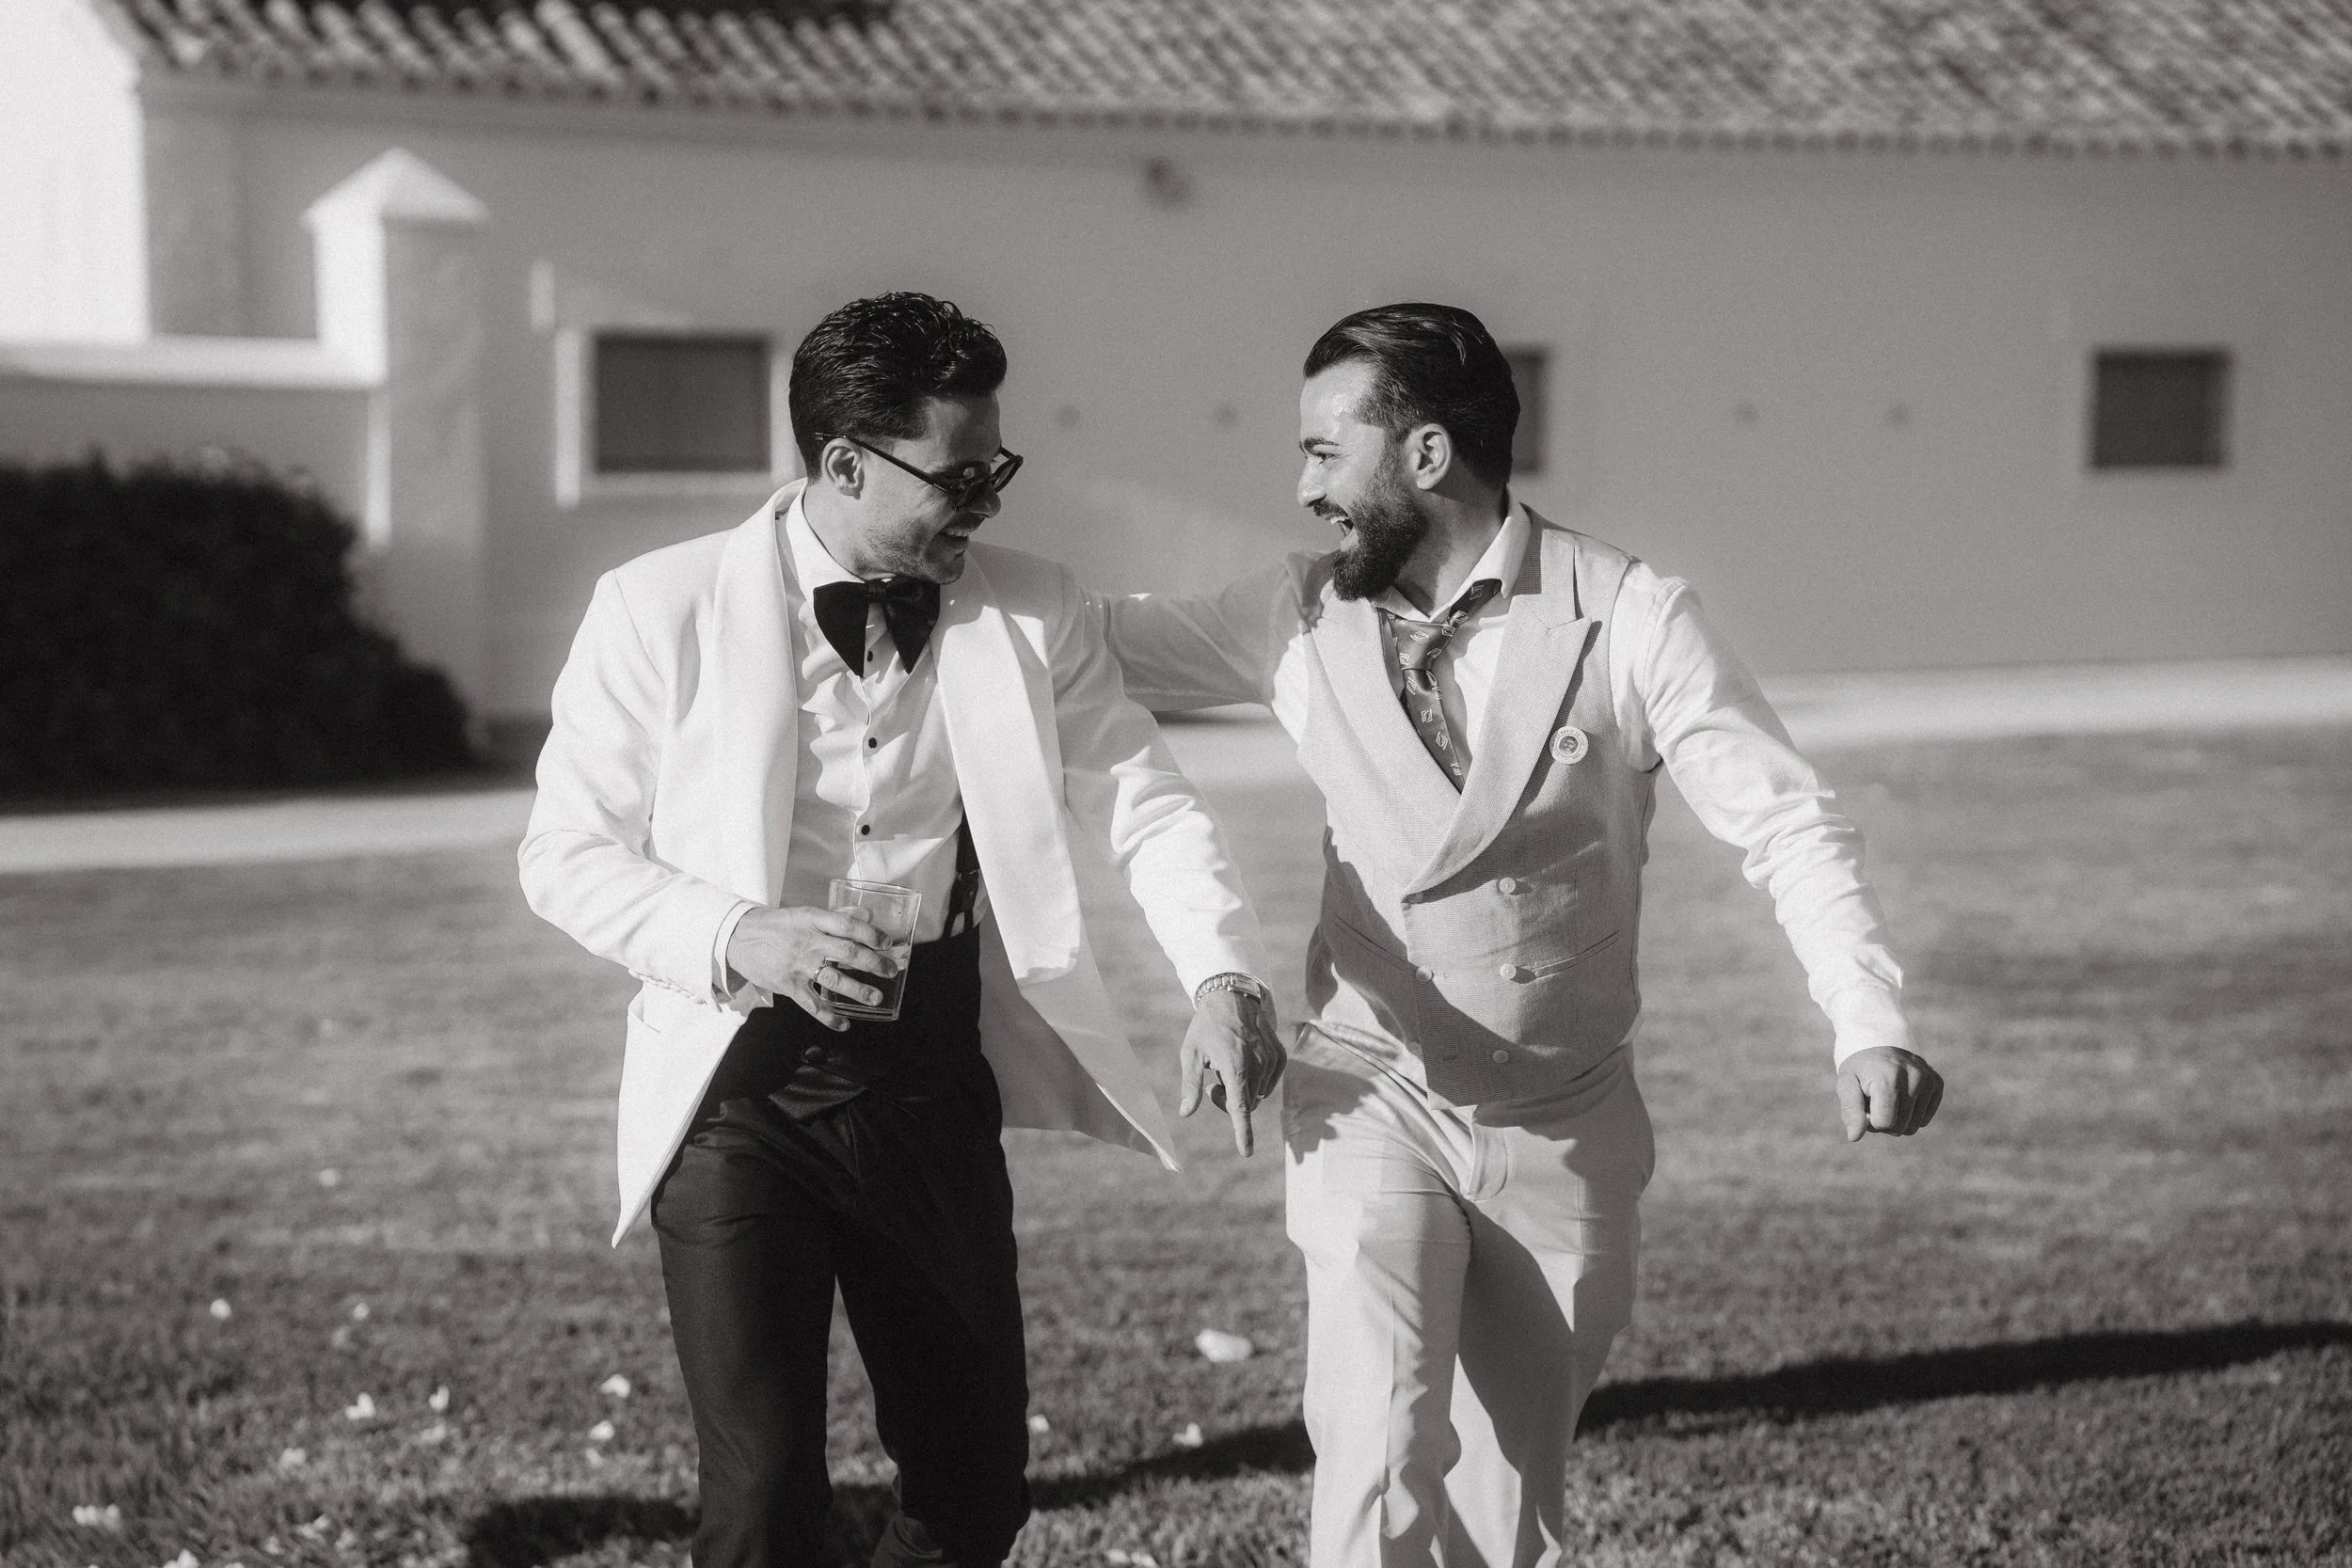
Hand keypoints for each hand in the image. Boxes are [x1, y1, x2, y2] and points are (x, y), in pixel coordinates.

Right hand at [725, 905, 904, 1031]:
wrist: (738, 937)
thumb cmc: (778, 925)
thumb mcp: (805, 914)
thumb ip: (837, 916)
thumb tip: (868, 915)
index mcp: (813, 920)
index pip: (847, 925)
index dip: (871, 934)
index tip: (887, 943)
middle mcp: (808, 942)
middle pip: (847, 952)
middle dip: (873, 963)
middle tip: (891, 970)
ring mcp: (798, 965)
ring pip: (833, 979)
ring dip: (857, 990)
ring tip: (875, 998)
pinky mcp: (788, 985)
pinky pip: (811, 1004)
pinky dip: (828, 1016)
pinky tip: (844, 1024)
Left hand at [1178, 987, 1286, 1155]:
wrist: (1232, 997)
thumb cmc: (1206, 1026)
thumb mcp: (1191, 1054)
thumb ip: (1190, 1086)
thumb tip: (1185, 1112)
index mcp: (1234, 1066)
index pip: (1239, 1107)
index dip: (1243, 1132)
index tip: (1246, 1152)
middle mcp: (1257, 1064)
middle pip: (1246, 1105)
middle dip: (1229, 1102)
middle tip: (1213, 1082)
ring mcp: (1271, 1060)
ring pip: (1258, 1095)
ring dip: (1243, 1090)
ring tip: (1228, 1065)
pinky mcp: (1280, 1056)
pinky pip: (1269, 1083)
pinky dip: (1257, 1081)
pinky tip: (1244, 1063)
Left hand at [1837, 1046, 1943, 1140]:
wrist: (1879, 1042)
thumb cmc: (1859, 1068)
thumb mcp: (1847, 1085)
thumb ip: (1851, 1111)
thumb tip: (1854, 1137)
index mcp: (1888, 1079)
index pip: (1884, 1124)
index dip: (1870, 1121)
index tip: (1864, 1105)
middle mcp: (1913, 1079)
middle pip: (1900, 1128)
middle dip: (1884, 1121)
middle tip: (1875, 1101)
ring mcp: (1928, 1080)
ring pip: (1914, 1127)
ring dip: (1898, 1118)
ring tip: (1888, 1097)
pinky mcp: (1937, 1083)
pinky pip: (1925, 1120)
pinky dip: (1911, 1114)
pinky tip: (1902, 1095)